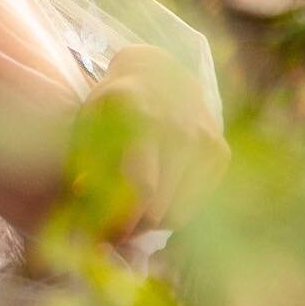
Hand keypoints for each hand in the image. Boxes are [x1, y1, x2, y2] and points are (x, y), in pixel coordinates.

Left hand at [66, 44, 229, 242]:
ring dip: (152, 223)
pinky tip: (158, 196)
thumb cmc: (114, 103)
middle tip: (114, 229)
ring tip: (132, 212)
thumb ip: (85, 158)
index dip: (122, 220)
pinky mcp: (221, 151)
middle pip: (161, 207)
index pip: (140, 186)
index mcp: (140, 117)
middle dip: (133, 228)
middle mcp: (180, 129)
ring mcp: (206, 140)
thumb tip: (83, 194)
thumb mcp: (90, 120)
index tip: (104, 234)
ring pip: (180, 212)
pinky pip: (197, 203)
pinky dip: (175, 211)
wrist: (158, 71)